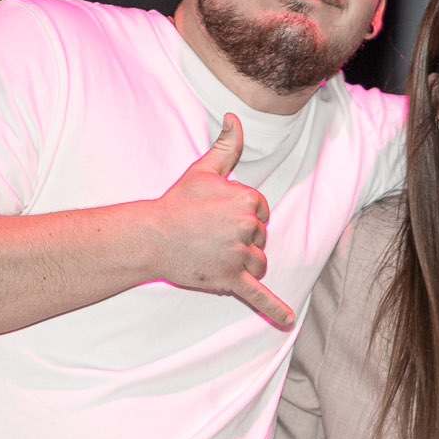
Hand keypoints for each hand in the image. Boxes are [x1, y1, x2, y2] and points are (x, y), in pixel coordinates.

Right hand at [150, 114, 294, 328]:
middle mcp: (248, 226)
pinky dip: (274, 310)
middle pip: (261, 238)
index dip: (242, 216)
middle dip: (242, 240)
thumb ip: (227, 146)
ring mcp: (240, 254)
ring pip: (259, 263)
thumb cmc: (178, 202)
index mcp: (248, 200)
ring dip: (243, 263)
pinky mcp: (231, 278)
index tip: (218, 216)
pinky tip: (288, 321)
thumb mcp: (204, 169)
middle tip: (210, 236)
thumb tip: (234, 117)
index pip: (262, 212)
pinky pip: (258, 296)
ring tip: (214, 255)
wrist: (150, 235)